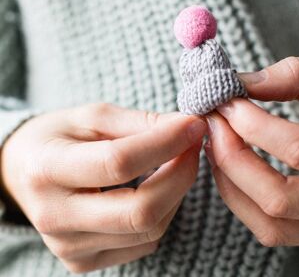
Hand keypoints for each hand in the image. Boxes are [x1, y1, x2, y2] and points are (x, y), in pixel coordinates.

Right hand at [1, 103, 205, 272]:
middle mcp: (54, 216)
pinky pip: (143, 243)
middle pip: (139, 210)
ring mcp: (69, 246)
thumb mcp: (93, 117)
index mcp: (48, 169)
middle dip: (181, 175)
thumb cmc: (60, 137)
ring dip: (175, 193)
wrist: (25, 170)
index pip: (118, 163)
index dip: (165, 143)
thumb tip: (187, 128)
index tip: (193, 126)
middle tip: (193, 146)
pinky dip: (163, 212)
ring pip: (148, 230)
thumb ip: (140, 122)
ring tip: (176, 163)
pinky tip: (157, 188)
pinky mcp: (84, 261)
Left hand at [205, 57, 298, 246]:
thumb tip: (245, 84)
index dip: (252, 124)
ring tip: (214, 143)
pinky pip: (272, 229)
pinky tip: (228, 166)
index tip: (226, 101)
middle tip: (213, 122)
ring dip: (230, 182)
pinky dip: (240, 199)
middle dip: (232, 157)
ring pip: (271, 223)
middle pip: (279, 198)